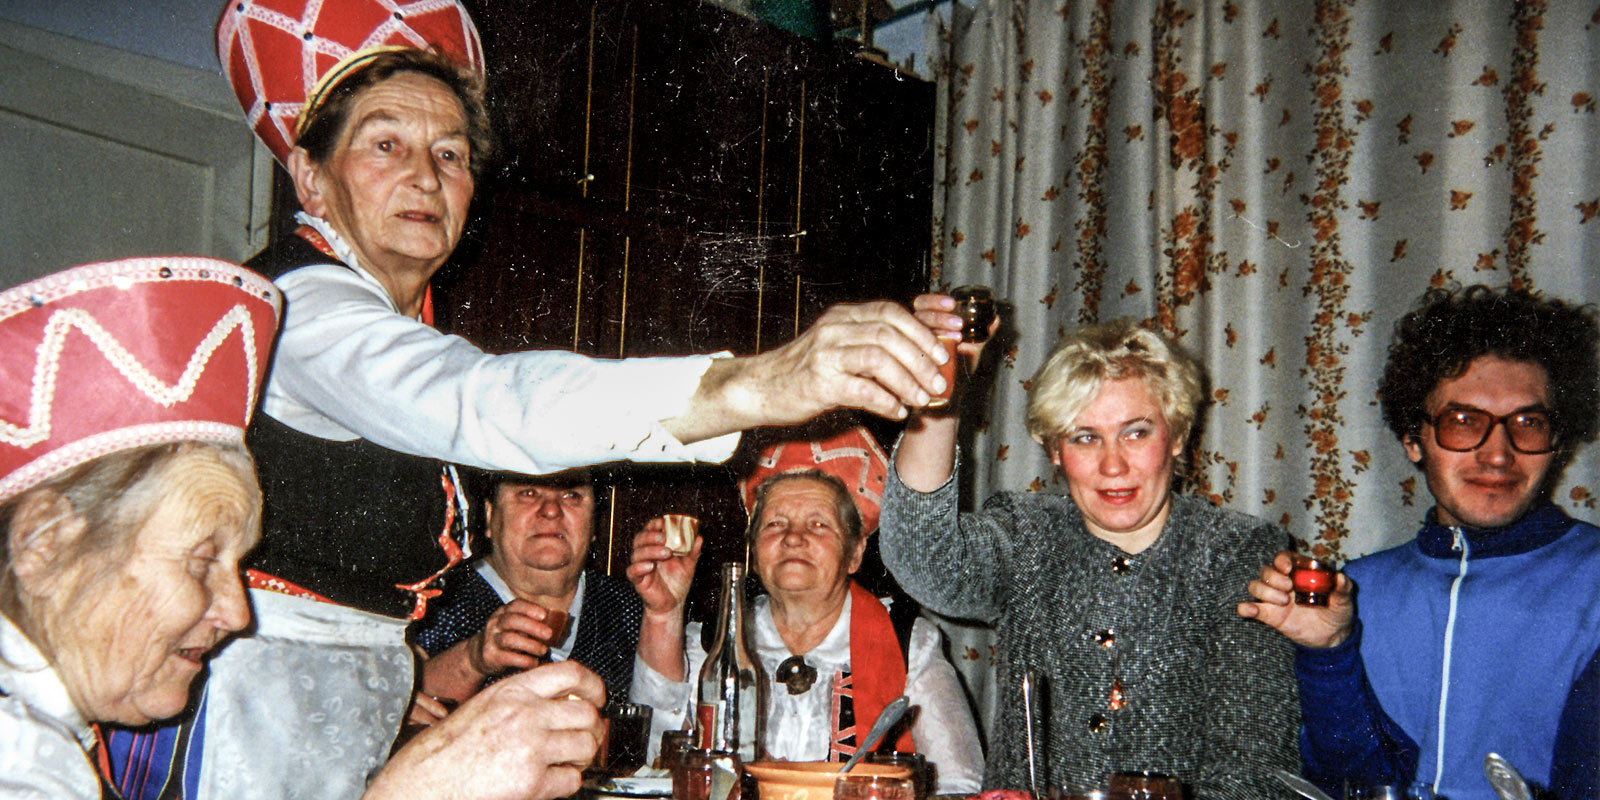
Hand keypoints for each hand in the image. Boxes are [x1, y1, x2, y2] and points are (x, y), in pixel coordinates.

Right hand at [367, 661, 605, 799]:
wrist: (426, 779)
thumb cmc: (450, 746)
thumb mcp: (487, 704)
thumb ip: (523, 699)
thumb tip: (561, 703)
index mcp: (513, 690)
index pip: (571, 673)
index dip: (593, 686)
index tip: (597, 697)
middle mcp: (526, 713)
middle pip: (587, 713)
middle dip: (591, 730)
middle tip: (583, 739)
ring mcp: (531, 746)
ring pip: (586, 746)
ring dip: (581, 757)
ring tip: (566, 762)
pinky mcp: (532, 781)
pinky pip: (571, 780)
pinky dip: (566, 783)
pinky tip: (550, 782)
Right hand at [467, 598, 561, 677]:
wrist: (479, 654)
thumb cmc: (506, 637)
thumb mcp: (514, 625)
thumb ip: (530, 622)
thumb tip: (559, 624)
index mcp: (503, 612)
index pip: (515, 605)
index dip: (530, 608)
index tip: (544, 614)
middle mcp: (495, 623)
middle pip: (512, 621)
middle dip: (532, 627)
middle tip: (549, 634)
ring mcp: (491, 639)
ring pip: (510, 639)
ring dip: (530, 645)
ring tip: (543, 650)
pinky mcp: (491, 656)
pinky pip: (508, 657)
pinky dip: (524, 660)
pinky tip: (534, 662)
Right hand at [626, 517, 701, 615]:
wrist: (673, 604)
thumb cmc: (677, 583)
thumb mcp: (688, 565)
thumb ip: (693, 551)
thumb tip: (699, 537)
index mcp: (656, 547)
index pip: (649, 531)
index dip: (653, 524)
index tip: (662, 522)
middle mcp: (646, 555)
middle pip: (640, 539)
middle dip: (650, 535)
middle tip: (663, 537)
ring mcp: (641, 567)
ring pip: (636, 554)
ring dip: (650, 550)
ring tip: (666, 553)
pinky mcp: (638, 580)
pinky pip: (632, 571)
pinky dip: (639, 567)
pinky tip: (650, 566)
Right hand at [666, 298, 950, 441]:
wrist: (759, 388)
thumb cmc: (804, 371)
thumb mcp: (837, 345)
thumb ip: (870, 343)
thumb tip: (919, 353)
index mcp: (844, 316)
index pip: (892, 311)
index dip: (925, 323)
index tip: (952, 335)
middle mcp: (835, 329)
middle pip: (890, 333)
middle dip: (922, 356)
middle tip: (940, 379)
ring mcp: (825, 355)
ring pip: (879, 357)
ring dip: (908, 379)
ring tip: (922, 398)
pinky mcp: (818, 383)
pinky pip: (862, 389)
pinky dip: (886, 401)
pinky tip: (897, 412)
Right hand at [912, 293, 998, 368]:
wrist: (951, 397)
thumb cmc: (956, 373)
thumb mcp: (971, 351)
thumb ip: (981, 335)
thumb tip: (994, 319)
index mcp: (925, 326)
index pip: (922, 305)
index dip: (934, 301)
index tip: (951, 303)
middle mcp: (914, 335)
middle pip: (917, 317)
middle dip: (938, 317)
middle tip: (958, 323)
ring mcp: (910, 349)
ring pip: (914, 333)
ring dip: (936, 331)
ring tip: (957, 336)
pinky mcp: (909, 366)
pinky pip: (914, 353)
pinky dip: (930, 349)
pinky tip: (946, 352)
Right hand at [1236, 549, 1355, 648]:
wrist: (1332, 637)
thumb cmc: (1337, 611)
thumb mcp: (1344, 600)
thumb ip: (1343, 589)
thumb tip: (1341, 578)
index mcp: (1300, 572)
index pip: (1284, 558)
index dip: (1282, 559)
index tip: (1287, 567)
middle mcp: (1284, 582)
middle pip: (1266, 570)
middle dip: (1274, 577)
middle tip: (1288, 588)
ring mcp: (1274, 598)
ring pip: (1256, 586)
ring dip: (1265, 591)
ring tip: (1283, 602)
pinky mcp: (1270, 615)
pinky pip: (1251, 608)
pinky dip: (1246, 607)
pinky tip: (1248, 609)